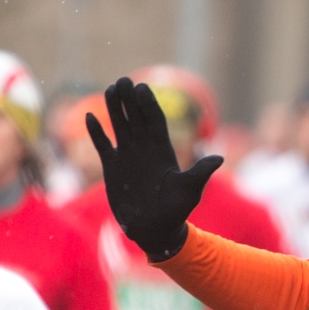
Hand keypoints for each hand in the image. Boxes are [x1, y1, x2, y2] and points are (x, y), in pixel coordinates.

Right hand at [88, 77, 220, 260]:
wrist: (155, 230)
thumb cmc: (175, 212)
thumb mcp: (190, 191)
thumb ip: (200, 173)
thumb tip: (219, 158)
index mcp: (163, 152)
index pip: (156, 121)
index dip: (149, 104)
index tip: (142, 87)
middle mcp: (145, 150)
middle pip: (137, 118)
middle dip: (130, 100)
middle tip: (123, 80)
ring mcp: (128, 157)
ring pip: (120, 126)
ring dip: (114, 109)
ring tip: (109, 88)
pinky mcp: (113, 167)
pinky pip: (103, 145)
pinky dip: (96, 133)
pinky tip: (88, 117)